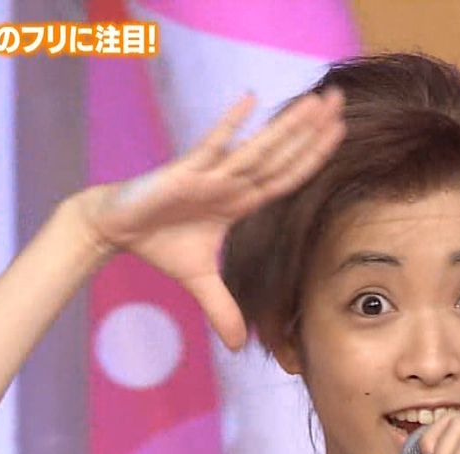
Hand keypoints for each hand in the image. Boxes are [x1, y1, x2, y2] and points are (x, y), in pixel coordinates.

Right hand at [69, 88, 346, 350]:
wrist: (117, 224)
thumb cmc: (159, 241)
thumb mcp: (198, 281)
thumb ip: (222, 309)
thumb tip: (239, 348)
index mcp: (239, 200)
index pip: (286, 177)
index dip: (314, 158)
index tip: (343, 133)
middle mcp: (231, 181)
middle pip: (280, 156)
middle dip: (311, 131)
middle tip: (342, 100)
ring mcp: (209, 173)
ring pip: (257, 149)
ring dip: (287, 127)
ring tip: (316, 101)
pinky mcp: (183, 171)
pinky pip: (210, 145)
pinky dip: (230, 125)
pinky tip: (251, 100)